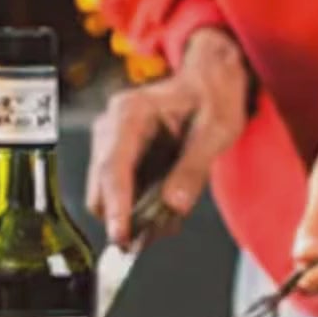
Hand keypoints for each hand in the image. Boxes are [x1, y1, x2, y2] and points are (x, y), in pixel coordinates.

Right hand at [87, 27, 249, 247]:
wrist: (210, 79)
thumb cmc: (213, 96)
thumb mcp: (217, 130)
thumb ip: (194, 168)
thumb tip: (173, 205)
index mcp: (131, 113)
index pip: (113, 168)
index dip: (116, 207)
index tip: (122, 237)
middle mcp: (111, 126)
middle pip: (101, 188)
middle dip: (126, 216)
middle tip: (161, 230)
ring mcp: (110, 142)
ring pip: (106, 196)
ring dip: (134, 215)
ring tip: (170, 217)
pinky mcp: (118, 157)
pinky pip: (118, 193)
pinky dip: (138, 208)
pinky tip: (165, 205)